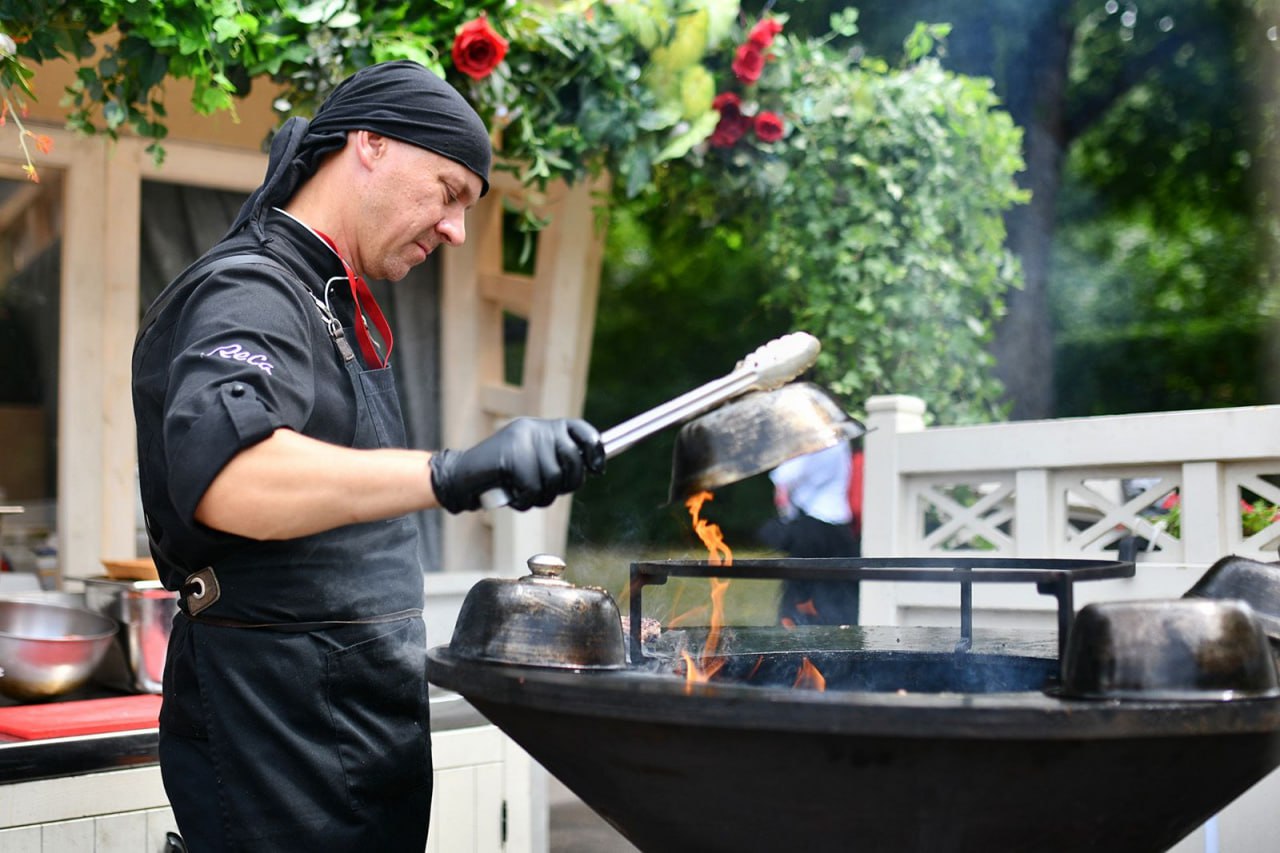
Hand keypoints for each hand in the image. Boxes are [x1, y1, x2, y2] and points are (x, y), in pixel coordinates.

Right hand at [429, 418, 604, 512]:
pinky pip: (533, 489)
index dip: (595, 449)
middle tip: (545, 491)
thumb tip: (592, 467)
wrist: (460, 477)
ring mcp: (523, 441)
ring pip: (553, 479)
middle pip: (573, 461)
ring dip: (539, 496)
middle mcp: (535, 429)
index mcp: (543, 427)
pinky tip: (509, 495)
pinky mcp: (511, 457)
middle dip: (567, 484)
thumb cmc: (501, 477)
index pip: (581, 430)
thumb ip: (558, 461)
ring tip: (521, 493)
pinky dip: (522, 500)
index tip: (597, 468)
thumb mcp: (532, 462)